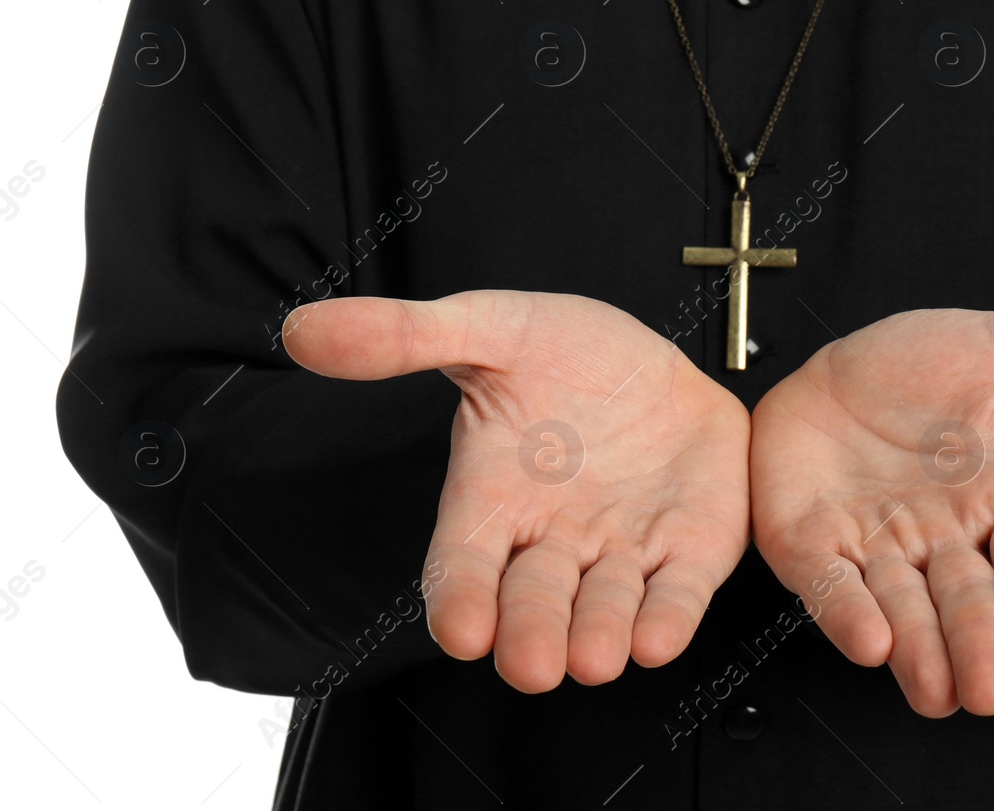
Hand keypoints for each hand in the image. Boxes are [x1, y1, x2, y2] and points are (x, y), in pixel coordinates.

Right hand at [283, 290, 750, 691]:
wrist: (661, 361)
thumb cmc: (569, 355)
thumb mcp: (491, 328)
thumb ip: (406, 336)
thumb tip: (307, 329)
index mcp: (493, 499)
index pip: (462, 564)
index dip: (459, 600)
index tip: (460, 630)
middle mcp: (552, 539)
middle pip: (532, 602)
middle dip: (529, 634)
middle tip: (529, 663)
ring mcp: (620, 551)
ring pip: (604, 608)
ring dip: (598, 637)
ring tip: (591, 660)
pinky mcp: (686, 551)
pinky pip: (676, 594)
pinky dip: (668, 617)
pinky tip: (660, 637)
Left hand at [750, 310, 993, 716]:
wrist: (835, 362)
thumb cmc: (930, 367)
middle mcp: (947, 538)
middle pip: (971, 603)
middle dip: (981, 645)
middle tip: (993, 690)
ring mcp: (879, 548)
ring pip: (905, 611)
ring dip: (920, 653)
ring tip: (938, 692)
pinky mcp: (814, 547)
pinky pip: (831, 588)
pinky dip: (846, 614)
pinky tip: (866, 643)